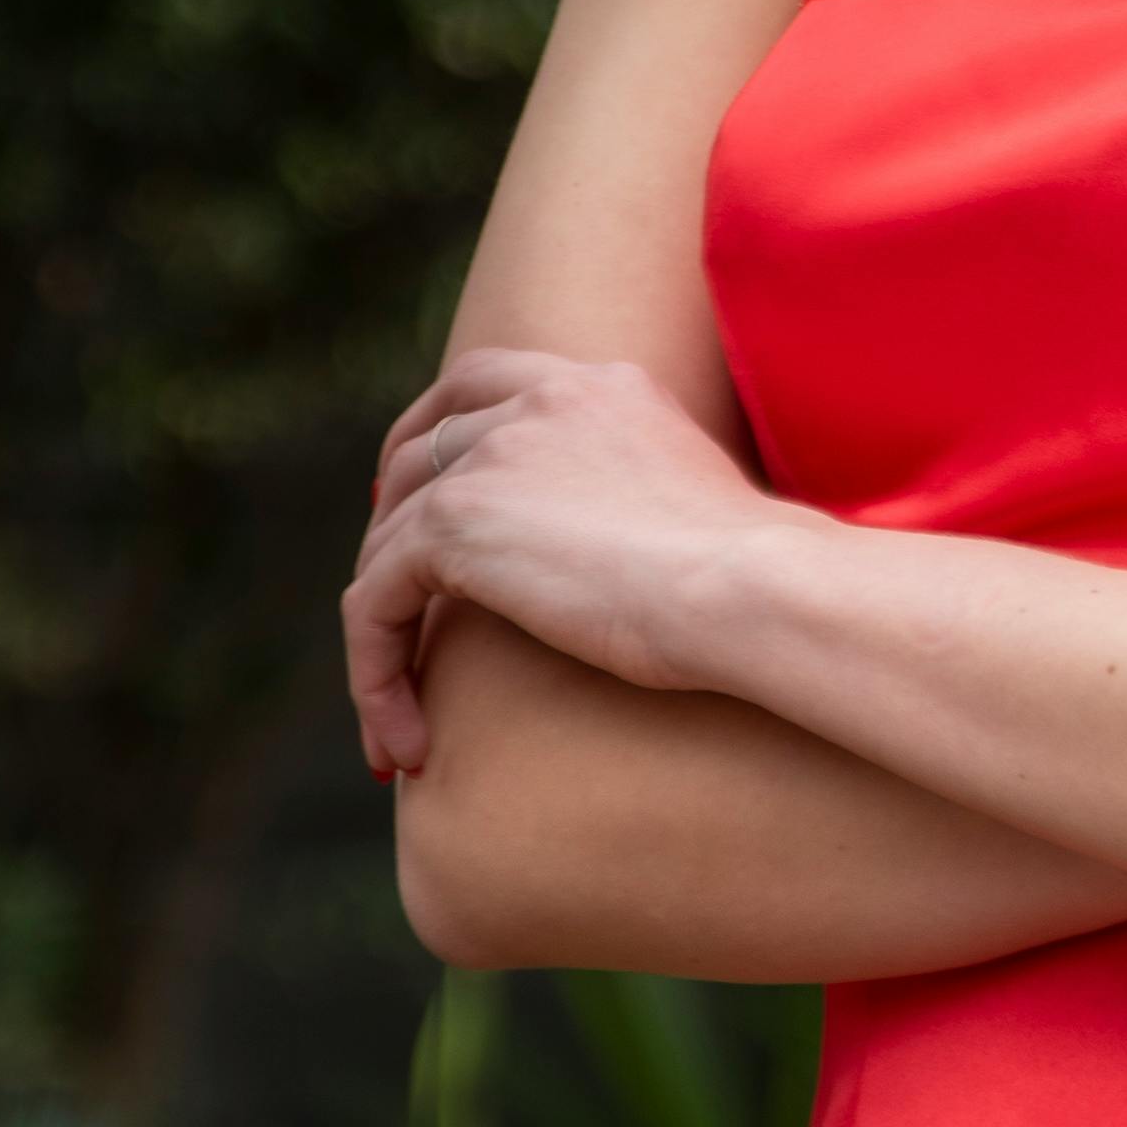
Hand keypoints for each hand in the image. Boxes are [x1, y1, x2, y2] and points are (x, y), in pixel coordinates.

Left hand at [345, 350, 797, 775]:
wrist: (748, 586)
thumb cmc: (752, 578)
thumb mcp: (686, 503)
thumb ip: (629, 494)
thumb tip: (602, 550)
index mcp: (600, 384)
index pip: (484, 382)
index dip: (431, 431)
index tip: (414, 491)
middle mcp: (539, 401)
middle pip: (420, 451)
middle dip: (391, 528)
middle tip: (390, 606)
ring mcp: (492, 454)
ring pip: (388, 540)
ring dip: (384, 629)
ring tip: (400, 714)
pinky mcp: (454, 522)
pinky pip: (373, 601)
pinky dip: (375, 674)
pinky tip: (405, 744)